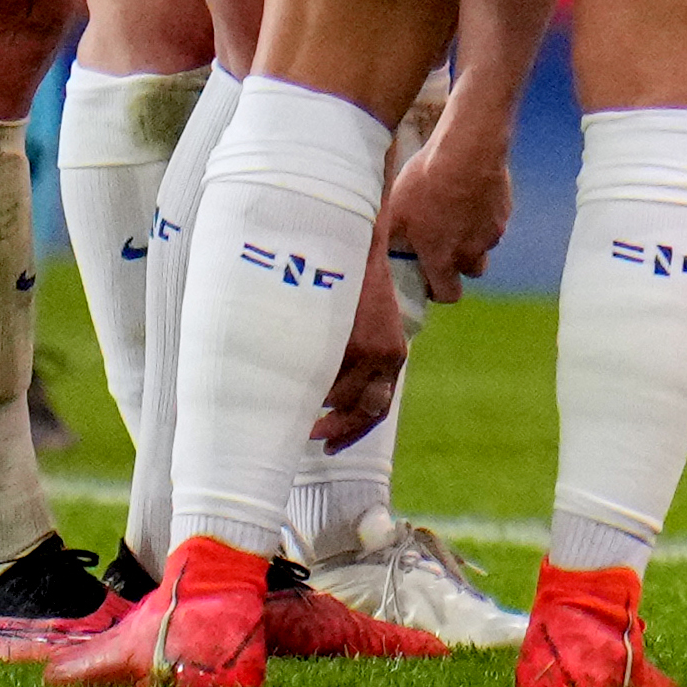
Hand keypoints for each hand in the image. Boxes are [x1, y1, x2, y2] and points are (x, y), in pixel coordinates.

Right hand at [315, 247, 410, 444]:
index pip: (378, 407)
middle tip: (313, 436)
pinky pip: (329, 377)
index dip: (354, 431)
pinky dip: (312, 383)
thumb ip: (354, 354)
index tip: (330, 446)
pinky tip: (295, 378)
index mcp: (392, 352)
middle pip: (366, 410)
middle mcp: (387, 357)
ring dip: (319, 403)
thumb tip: (328, 393)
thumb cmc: (348, 280)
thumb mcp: (361, 320)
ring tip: (296, 400)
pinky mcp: (355, 341)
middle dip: (338, 430)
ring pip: (341, 397)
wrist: (354, 240)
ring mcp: (371, 351)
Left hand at [377, 112, 516, 305]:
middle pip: (472, 272)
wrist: (468, 151)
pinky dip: (484, 214)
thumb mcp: (393, 211)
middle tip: (444, 243)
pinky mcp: (504, 209)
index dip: (438, 290)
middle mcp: (472, 252)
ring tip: (456, 212)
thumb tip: (374, 250)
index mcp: (443, 259)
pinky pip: (495, 220)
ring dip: (473, 237)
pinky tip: (469, 192)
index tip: (429, 276)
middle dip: (460, 264)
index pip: (449, 294)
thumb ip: (387, 238)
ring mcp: (492, 231)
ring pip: (484, 244)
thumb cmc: (426, 183)